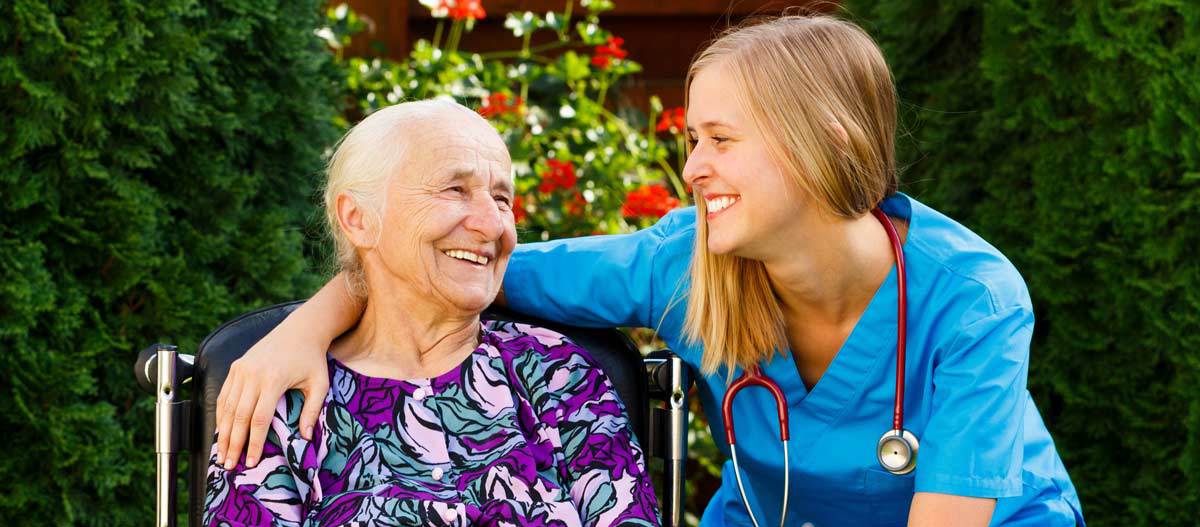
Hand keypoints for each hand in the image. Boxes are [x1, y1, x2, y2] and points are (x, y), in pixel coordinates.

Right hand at [214, 317, 330, 468]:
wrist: (300, 329)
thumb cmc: (312, 359)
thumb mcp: (320, 384)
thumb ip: (312, 411)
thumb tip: (304, 438)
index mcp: (273, 380)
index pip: (259, 419)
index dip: (254, 443)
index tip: (251, 462)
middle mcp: (253, 375)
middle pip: (238, 416)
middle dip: (233, 444)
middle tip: (229, 465)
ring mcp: (241, 369)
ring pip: (226, 407)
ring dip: (222, 432)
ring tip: (221, 454)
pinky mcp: (236, 366)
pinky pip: (224, 395)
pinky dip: (220, 415)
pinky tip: (221, 431)